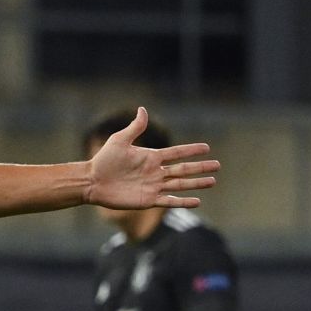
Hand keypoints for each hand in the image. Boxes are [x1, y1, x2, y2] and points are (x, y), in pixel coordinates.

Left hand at [86, 108, 218, 210]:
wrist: (92, 181)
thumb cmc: (103, 160)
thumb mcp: (119, 141)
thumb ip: (134, 128)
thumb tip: (142, 110)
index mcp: (151, 157)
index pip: (177, 153)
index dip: (192, 150)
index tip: (207, 148)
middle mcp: (155, 172)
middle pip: (184, 169)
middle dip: (200, 168)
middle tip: (218, 166)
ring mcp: (153, 186)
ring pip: (180, 185)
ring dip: (197, 183)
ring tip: (212, 182)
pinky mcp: (148, 200)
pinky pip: (169, 200)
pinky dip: (183, 201)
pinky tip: (197, 201)